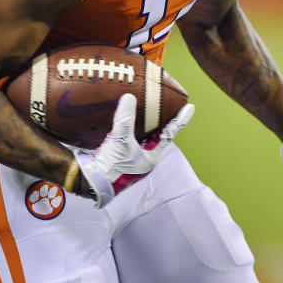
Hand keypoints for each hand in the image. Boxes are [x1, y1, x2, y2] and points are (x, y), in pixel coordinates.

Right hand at [76, 93, 193, 206]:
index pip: (170, 133)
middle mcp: (146, 158)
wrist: (91, 185)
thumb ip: (125, 120)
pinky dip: (133, 130)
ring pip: (145, 138)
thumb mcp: (120, 142)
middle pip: (159, 135)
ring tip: (151, 110)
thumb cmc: (111, 167)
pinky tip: (128, 122)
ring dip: (148, 125)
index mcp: (152, 156)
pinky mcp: (123, 158)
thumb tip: (129, 97)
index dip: (180, 120)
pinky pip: (132, 140)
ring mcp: (135, 159)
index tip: (190, 107)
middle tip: (170, 104)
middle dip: (164, 120)